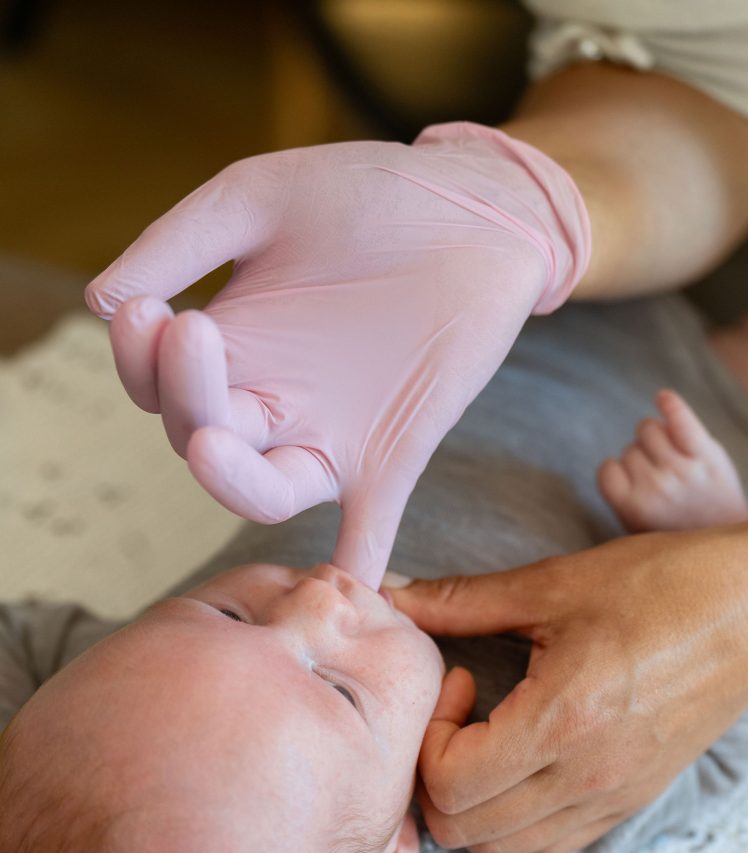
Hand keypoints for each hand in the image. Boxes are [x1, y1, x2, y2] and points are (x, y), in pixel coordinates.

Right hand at [85, 122, 588, 586]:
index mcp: (232, 350)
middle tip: (188, 333)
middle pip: (203, 440)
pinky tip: (353, 591)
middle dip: (185, 397)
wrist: (477, 211)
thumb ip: (182, 242)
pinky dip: (358, 564)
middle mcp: (271, 403)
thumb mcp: (261, 199)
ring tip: (206, 445)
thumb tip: (99, 302)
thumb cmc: (369, 196)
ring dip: (232, 480)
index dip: (139, 364)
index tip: (144, 310)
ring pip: (265, 492)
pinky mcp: (393, 455)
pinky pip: (370, 525)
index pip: (159, 388)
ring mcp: (331, 436)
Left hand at [390, 524, 747, 852]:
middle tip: (460, 715)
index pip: (449, 783)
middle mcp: (588, 777)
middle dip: (436, 775)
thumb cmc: (661, 586)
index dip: (428, 735)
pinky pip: (551, 846)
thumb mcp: (552, 586)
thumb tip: (390, 593)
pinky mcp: (632, 802)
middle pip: (464, 831)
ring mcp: (613, 798)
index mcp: (563, 721)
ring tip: (488, 739)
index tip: (458, 681)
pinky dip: (515, 821)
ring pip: (504, 849)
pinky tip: (524, 761)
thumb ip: (460, 599)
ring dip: (471, 805)